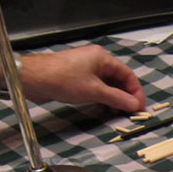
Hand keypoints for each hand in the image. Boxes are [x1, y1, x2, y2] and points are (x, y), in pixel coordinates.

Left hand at [21, 45, 145, 112]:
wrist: (33, 78)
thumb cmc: (63, 80)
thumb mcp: (94, 91)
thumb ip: (117, 98)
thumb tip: (135, 105)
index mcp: (103, 58)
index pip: (128, 75)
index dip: (136, 92)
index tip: (139, 107)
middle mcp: (96, 61)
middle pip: (118, 80)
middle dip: (125, 96)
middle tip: (129, 113)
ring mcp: (86, 69)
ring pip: (107, 85)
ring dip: (113, 99)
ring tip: (116, 113)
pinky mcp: (77, 78)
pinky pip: (96, 88)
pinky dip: (102, 98)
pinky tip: (102, 109)